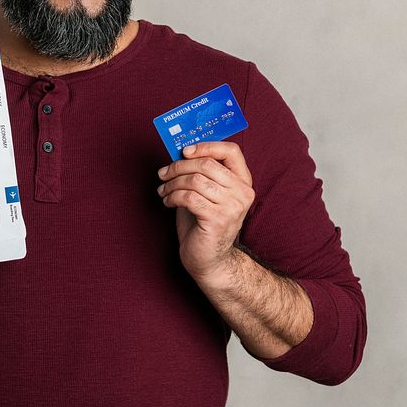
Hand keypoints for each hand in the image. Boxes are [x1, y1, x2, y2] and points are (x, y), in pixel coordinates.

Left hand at [157, 141, 254, 279]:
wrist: (209, 259)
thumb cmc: (204, 223)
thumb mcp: (205, 192)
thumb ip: (200, 172)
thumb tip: (179, 151)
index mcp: (242, 181)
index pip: (231, 151)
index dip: (206, 146)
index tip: (184, 151)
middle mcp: (242, 192)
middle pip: (207, 164)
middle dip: (179, 166)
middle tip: (163, 173)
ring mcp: (233, 207)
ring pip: (195, 180)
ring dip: (172, 183)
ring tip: (164, 191)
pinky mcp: (218, 220)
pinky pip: (189, 197)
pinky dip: (173, 197)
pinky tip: (168, 202)